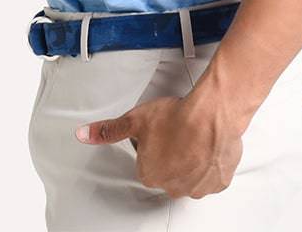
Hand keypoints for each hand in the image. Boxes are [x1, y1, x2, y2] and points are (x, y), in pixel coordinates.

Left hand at [75, 93, 243, 199]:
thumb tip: (83, 134)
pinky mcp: (218, 182)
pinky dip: (211, 163)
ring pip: (191, 175)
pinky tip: (208, 145)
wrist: (211, 115)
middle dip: (172, 154)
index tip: (159, 133)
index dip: (153, 145)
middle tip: (176, 132)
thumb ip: (109, 130)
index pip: (147, 163)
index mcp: (150, 175)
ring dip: (192, 160)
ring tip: (194, 136)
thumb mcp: (135, 119)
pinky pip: (212, 176)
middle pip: (169, 171)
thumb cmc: (176, 117)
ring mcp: (197, 187)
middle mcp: (173, 187)